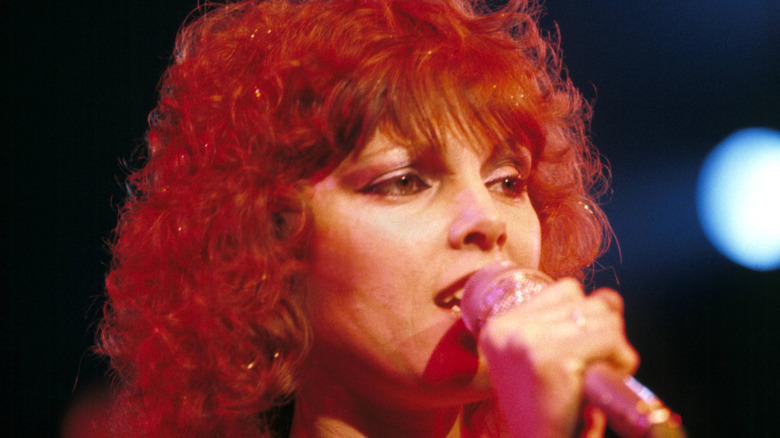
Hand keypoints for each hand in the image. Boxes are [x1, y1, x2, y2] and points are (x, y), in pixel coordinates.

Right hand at [477, 278, 638, 437]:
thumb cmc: (546, 417)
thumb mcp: (548, 363)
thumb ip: (574, 324)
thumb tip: (611, 299)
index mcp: (499, 327)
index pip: (567, 290)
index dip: (587, 321)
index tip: (579, 358)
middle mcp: (507, 329)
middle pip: (587, 301)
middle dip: (605, 336)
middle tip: (593, 375)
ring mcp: (526, 342)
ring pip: (604, 318)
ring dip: (615, 351)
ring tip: (597, 383)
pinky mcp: (551, 361)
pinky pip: (610, 340)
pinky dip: (619, 364)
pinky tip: (600, 390)